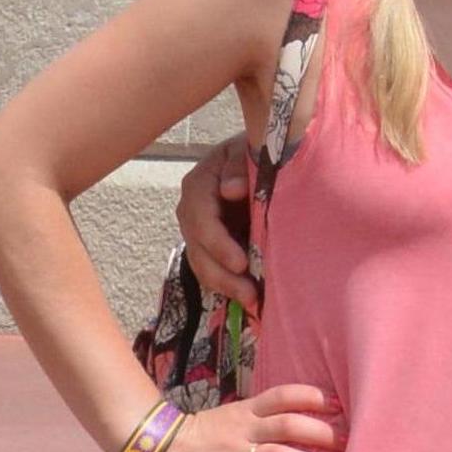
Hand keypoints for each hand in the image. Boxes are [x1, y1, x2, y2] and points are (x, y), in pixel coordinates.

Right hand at [147, 383, 336, 451]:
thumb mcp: (231, 417)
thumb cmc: (200, 435)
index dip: (311, 397)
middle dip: (321, 433)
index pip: (283, 395)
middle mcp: (242, 430)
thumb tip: (297, 420)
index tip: (338, 404)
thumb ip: (259, 417)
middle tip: (348, 442)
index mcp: (245, 411)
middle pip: (288, 425)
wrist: (156, 450)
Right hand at [176, 138, 259, 310]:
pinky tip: (248, 299)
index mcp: (199, 184)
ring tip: (252, 301)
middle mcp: (191, 210)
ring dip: (225, 286)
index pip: (201, 218)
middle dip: (223, 275)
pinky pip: (211, 270)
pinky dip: (227, 285)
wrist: (261, 157)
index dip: (218, 243)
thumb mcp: (250, 149)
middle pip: (198, 248)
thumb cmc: (257, 151)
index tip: (241, 263)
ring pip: (201, 264)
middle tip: (250, 294)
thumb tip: (230, 189)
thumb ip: (240, 166)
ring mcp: (197, 231)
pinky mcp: (209, 246)